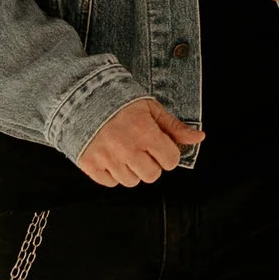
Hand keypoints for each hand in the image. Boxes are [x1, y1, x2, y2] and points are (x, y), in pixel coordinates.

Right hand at [75, 97, 203, 186]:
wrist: (79, 96)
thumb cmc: (117, 100)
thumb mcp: (150, 108)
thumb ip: (174, 126)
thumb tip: (199, 138)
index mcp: (145, 133)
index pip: (170, 161)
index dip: (167, 153)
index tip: (159, 145)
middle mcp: (127, 149)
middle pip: (152, 175)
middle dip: (151, 163)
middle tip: (141, 148)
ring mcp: (107, 159)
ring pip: (132, 181)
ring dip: (131, 169)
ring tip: (124, 150)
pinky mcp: (90, 165)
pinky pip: (110, 183)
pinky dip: (112, 174)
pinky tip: (111, 156)